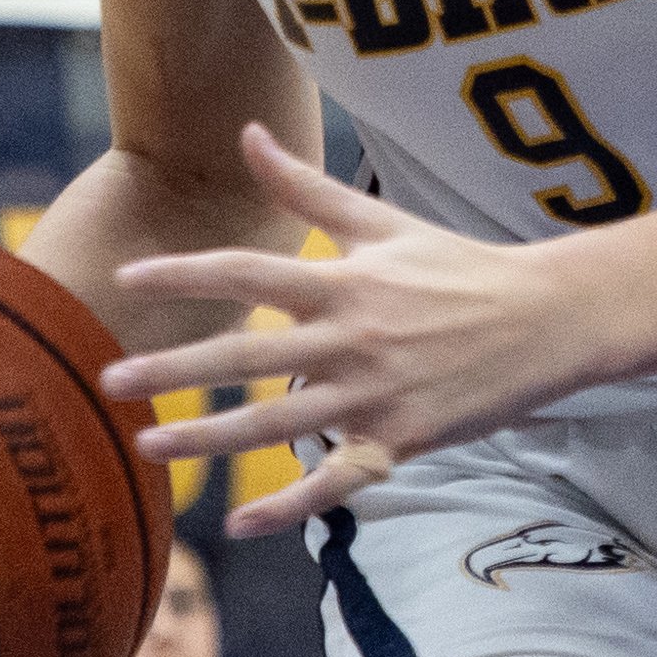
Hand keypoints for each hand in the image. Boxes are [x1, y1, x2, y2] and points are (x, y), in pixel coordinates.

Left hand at [106, 124, 611, 535]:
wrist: (546, 321)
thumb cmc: (459, 267)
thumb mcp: (383, 222)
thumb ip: (307, 187)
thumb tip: (250, 132)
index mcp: (345, 280)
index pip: (250, 271)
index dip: (186, 273)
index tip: (128, 278)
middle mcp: (353, 337)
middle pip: (249, 356)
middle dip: (176, 370)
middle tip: (111, 382)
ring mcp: (376, 394)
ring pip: (278, 423)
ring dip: (210, 438)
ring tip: (149, 447)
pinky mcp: (400, 440)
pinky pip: (336, 480)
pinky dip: (288, 507)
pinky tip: (239, 524)